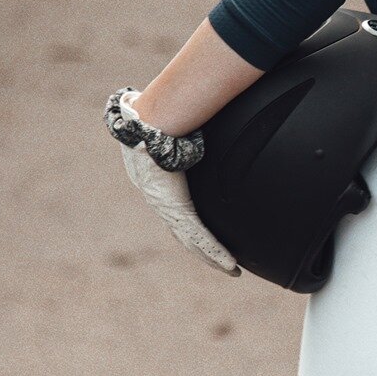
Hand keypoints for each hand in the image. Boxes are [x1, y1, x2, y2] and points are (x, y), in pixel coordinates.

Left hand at [109, 89, 239, 276]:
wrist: (146, 130)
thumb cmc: (159, 124)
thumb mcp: (173, 131)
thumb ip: (182, 126)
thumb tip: (187, 105)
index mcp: (162, 189)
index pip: (179, 216)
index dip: (191, 231)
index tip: (205, 240)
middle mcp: (164, 204)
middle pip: (187, 237)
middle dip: (204, 252)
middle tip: (222, 264)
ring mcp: (171, 210)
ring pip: (196, 243)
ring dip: (214, 258)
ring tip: (231, 270)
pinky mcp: (179, 211)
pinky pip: (201, 238)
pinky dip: (216, 252)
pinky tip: (229, 264)